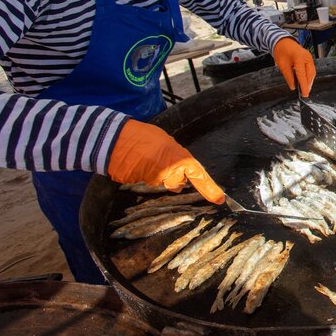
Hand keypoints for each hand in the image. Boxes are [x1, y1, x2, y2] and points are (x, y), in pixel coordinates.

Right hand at [108, 120, 224, 203]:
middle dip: (173, 177)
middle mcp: (169, 172)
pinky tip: (137, 163)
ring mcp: (153, 180)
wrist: (115, 138)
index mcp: (179, 159)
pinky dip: (143, 174)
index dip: (210, 188)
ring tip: (146, 158)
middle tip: (160, 160)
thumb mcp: (167, 142)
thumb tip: (179, 168)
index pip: (199, 175)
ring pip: (161, 183)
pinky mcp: (139, 184)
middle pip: (177, 184)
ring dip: (156, 174)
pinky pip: (146, 182)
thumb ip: (177, 156)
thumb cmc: (142, 135)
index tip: (220, 199)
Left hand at [273, 37, 315, 96]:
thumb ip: (288, 76)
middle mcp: (307, 57)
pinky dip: (309, 76)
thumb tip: (293, 86)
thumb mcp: (282, 65)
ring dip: (309, 81)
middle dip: (308, 84)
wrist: (282, 41)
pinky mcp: (309, 58)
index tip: (304, 94)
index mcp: (299, 58)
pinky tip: (305, 81)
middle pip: (310, 74)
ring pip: (312, 72)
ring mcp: (309, 57)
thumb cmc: (281, 50)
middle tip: (305, 93)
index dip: (304, 86)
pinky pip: (311, 69)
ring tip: (305, 89)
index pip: (303, 75)